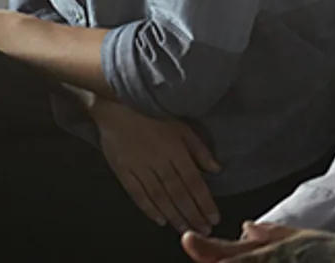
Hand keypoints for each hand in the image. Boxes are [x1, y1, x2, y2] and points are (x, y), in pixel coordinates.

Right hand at [89, 96, 221, 234]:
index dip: (204, 201)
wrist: (118, 104)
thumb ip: (199, 148)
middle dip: (192, 214)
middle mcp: (159, 162)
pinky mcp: (124, 171)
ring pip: (160, 197)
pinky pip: (138, 194)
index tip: (213, 217)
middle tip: (204, 230)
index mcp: (176, 149)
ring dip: (174, 216)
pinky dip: (149, 209)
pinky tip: (159, 220)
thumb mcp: (182, 125)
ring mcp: (140, 168)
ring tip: (186, 229)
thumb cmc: (153, 112)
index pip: (194, 181)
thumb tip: (216, 168)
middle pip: (179, 193)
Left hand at [182, 226, 334, 262]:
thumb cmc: (332, 251)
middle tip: (201, 250)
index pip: (227, 253)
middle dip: (214, 259)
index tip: (187, 239)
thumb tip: (245, 228)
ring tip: (216, 258)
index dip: (204, 248)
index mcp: (270, 253)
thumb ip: (268, 234)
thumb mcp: (298, 236)